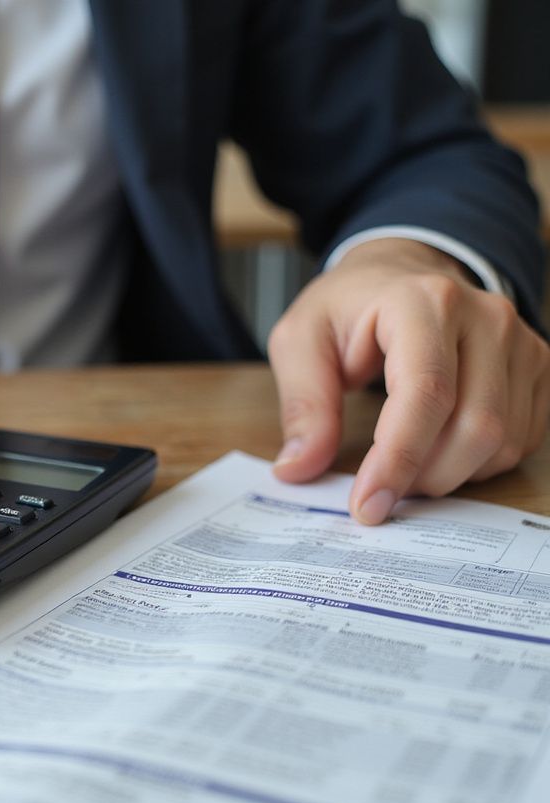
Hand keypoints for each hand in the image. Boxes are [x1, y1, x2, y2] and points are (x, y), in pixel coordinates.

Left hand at [268, 238, 549, 522]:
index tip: (366, 506)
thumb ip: (302, 404)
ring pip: (502, 442)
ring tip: (402, 465)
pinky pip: (521, 441)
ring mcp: (520, 343)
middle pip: (475, 427)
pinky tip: (437, 452)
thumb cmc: (347, 309)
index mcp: (423, 302)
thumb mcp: (299, 341)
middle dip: (422, 477)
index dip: (398, 459)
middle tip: (378, 490)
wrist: (399, 276)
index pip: (426, 394)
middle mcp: (486, 318)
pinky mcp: (538, 368)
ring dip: (448, 475)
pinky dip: (477, 465)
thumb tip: (297, 468)